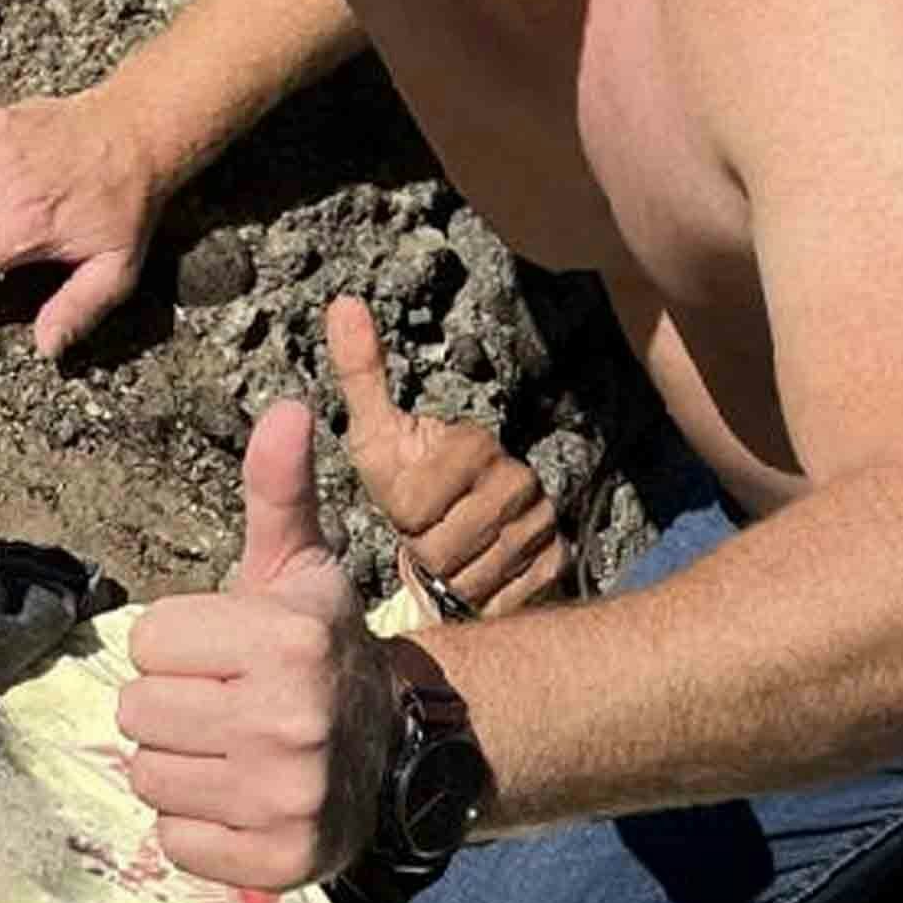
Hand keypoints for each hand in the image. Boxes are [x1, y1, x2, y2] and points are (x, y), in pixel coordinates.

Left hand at [118, 403, 395, 891]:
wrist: (391, 749)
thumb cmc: (320, 648)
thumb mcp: (299, 567)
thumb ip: (278, 490)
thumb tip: (285, 407)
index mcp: (288, 640)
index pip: (148, 641)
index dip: (182, 644)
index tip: (230, 653)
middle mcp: (290, 720)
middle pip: (136, 711)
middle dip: (174, 705)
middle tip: (229, 706)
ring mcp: (286, 797)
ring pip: (147, 776)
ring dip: (180, 765)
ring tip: (234, 752)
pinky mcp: (277, 860)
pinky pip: (174, 840)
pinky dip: (197, 827)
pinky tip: (242, 800)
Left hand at [327, 297, 569, 617]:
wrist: (458, 538)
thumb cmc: (406, 483)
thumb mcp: (375, 436)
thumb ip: (360, 374)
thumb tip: (342, 302)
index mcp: (473, 444)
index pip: (412, 505)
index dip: (399, 515)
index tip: (407, 505)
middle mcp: (518, 479)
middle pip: (442, 548)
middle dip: (423, 552)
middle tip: (428, 534)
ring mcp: (543, 522)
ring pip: (474, 580)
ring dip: (452, 580)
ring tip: (451, 555)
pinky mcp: (560, 564)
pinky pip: (507, 600)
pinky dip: (484, 600)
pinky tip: (479, 578)